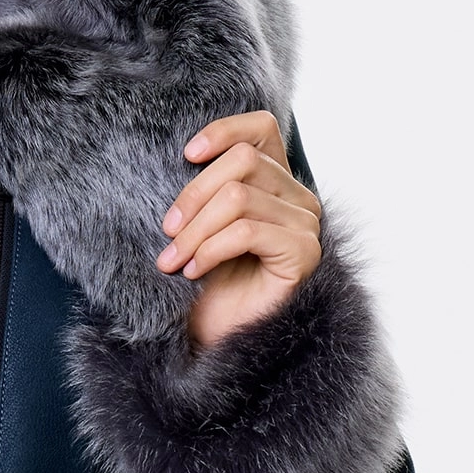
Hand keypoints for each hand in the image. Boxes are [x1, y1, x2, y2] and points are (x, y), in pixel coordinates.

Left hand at [156, 110, 321, 346]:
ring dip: (195, 231)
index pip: (261, 129)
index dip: (223, 131)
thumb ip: (204, 189)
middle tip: (167, 234)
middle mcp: (299, 199)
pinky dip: (209, 250)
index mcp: (277, 183)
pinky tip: (192, 272)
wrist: (221, 342)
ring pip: (238, 198)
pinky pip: (247, 232)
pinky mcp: (304, 253)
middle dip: (193, 197)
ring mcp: (306, 225)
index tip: (186, 154)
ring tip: (173, 260)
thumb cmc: (209, 286)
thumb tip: (184, 152)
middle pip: (242, 163)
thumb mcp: (199, 226)